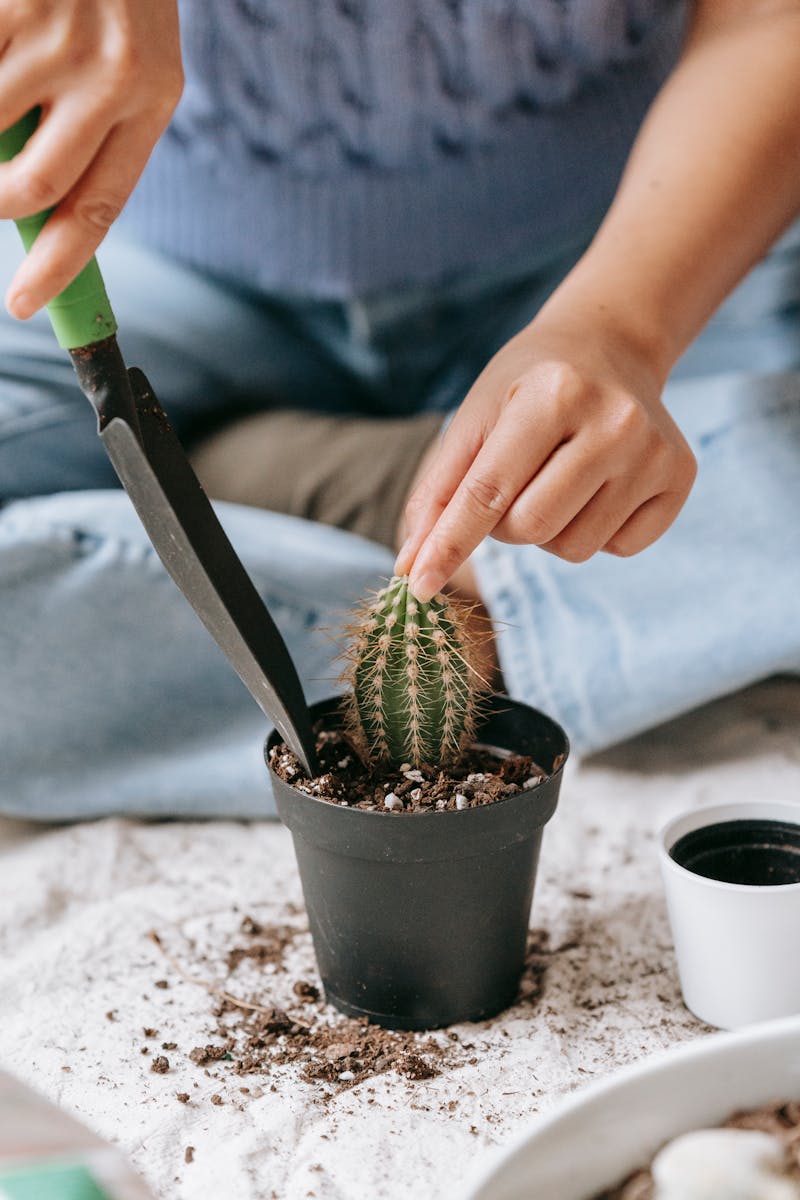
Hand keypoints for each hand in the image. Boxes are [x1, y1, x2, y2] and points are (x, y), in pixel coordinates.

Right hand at [0, 0, 182, 317]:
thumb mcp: (127, 61)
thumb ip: (87, 131)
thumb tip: (32, 213)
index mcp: (152, 96)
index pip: (98, 208)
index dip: (56, 267)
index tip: (22, 305)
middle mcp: (111, 71)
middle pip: (34, 185)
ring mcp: (55, 30)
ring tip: (12, 87)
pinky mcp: (10, 2)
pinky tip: (5, 54)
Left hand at [395, 304, 696, 601]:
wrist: (609, 346)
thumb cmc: (528, 385)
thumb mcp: (475, 417)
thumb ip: (439, 491)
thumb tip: (413, 565)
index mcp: (553, 394)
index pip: (489, 492)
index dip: (449, 544)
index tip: (419, 585)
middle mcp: (614, 422)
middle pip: (530, 530)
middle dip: (506, 523)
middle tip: (516, 480)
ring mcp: (654, 452)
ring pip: (573, 548)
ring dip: (549, 530)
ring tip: (556, 478)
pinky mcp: (679, 477)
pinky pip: (618, 548)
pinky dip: (595, 531)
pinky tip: (597, 485)